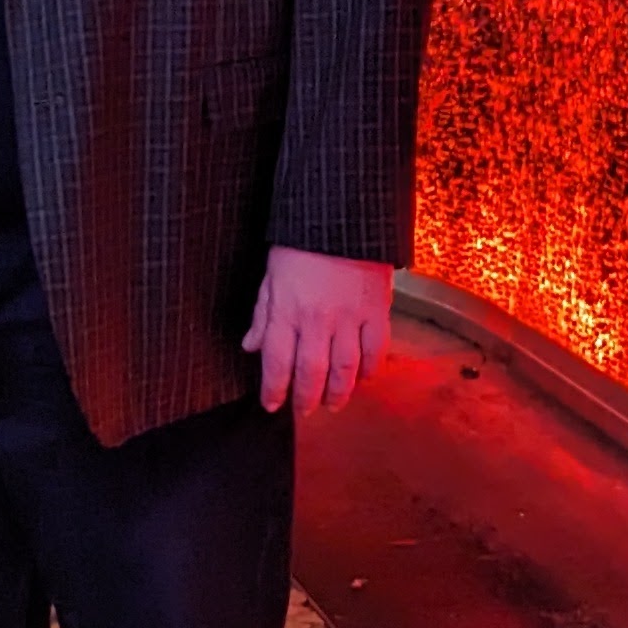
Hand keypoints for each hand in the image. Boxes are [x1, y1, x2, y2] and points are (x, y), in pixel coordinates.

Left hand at [242, 247, 394, 415]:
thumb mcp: (272, 276)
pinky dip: (371, 371)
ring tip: (333, 404)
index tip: (272, 405)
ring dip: (339, 393)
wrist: (342, 215)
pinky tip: (364, 378)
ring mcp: (350, 317)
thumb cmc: (301, 244)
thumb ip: (263, 314)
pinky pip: (376, 351)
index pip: (276, 363)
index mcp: (286, 310)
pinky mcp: (377, 310)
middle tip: (304, 412)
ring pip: (345, 369)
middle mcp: (316, 319)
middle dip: (306, 400)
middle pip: (312, 374)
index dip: (273, 390)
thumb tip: (250, 346)